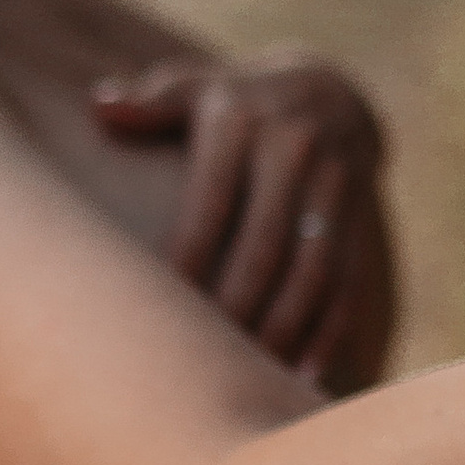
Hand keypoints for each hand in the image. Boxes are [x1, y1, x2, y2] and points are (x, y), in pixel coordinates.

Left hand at [90, 52, 388, 389]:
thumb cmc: (235, 102)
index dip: (190, 254)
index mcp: (241, 119)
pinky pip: (350, 277)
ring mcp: (335, 180)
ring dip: (285, 326)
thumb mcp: (196, 88)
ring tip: (254, 375)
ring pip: (313, 266)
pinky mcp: (363, 212)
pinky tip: (306, 376)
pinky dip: (330, 330)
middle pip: (265, 242)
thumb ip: (151, 103)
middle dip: (237, 304)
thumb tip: (101, 107)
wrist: (332, 90)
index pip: (212, 198)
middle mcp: (294, 146)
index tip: (164, 306)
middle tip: (205, 358)